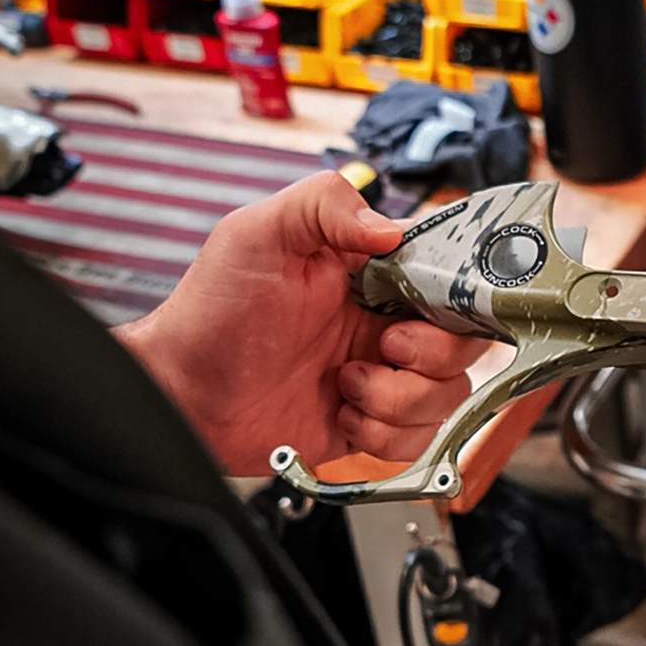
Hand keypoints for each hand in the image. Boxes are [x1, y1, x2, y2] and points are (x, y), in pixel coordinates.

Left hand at [119, 172, 485, 476]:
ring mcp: (381, 378)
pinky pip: (417, 441)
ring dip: (400, 398)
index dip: (457, 298)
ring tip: (344, 385)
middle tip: (383, 347)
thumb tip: (394, 230)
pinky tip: (341, 416)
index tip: (425, 308)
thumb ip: (326, 204)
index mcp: (375, 275)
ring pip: (447, 396)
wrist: (179, 391)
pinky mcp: (368, 427)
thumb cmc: (212, 307)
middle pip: (466, 343)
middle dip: (432, 353)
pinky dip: (385, 434)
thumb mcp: (260, 231)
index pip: (453, 280)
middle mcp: (387, 324)